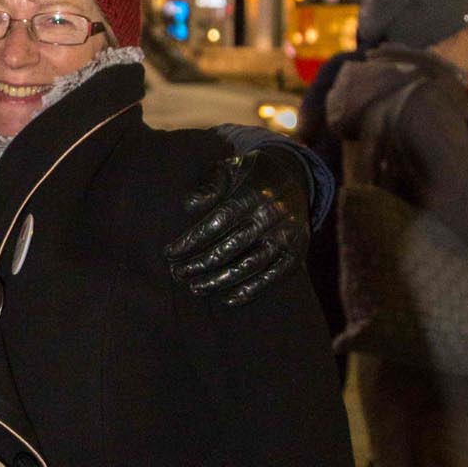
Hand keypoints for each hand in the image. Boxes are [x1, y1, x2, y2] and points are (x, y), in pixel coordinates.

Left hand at [165, 147, 311, 305]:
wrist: (294, 179)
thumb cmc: (250, 176)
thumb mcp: (230, 168)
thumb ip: (210, 184)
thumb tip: (188, 205)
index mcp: (254, 192)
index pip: (219, 220)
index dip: (193, 239)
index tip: (170, 253)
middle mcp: (273, 214)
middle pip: (233, 246)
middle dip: (201, 263)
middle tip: (177, 273)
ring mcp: (287, 235)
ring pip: (251, 264)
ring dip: (221, 280)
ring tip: (195, 288)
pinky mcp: (297, 253)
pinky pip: (273, 276)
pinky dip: (251, 290)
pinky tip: (228, 298)